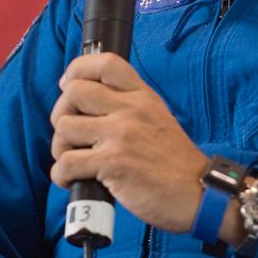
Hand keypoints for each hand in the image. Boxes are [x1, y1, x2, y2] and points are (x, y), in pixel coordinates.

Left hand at [50, 53, 209, 232]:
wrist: (197, 194)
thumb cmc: (174, 163)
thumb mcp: (158, 118)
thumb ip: (129, 106)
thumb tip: (88, 102)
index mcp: (143, 96)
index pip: (106, 63)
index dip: (77, 69)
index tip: (68, 85)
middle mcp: (131, 109)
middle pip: (73, 92)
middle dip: (61, 114)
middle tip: (70, 134)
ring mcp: (121, 135)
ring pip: (64, 127)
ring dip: (60, 148)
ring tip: (73, 160)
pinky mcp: (112, 163)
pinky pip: (66, 163)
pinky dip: (61, 175)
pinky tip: (72, 180)